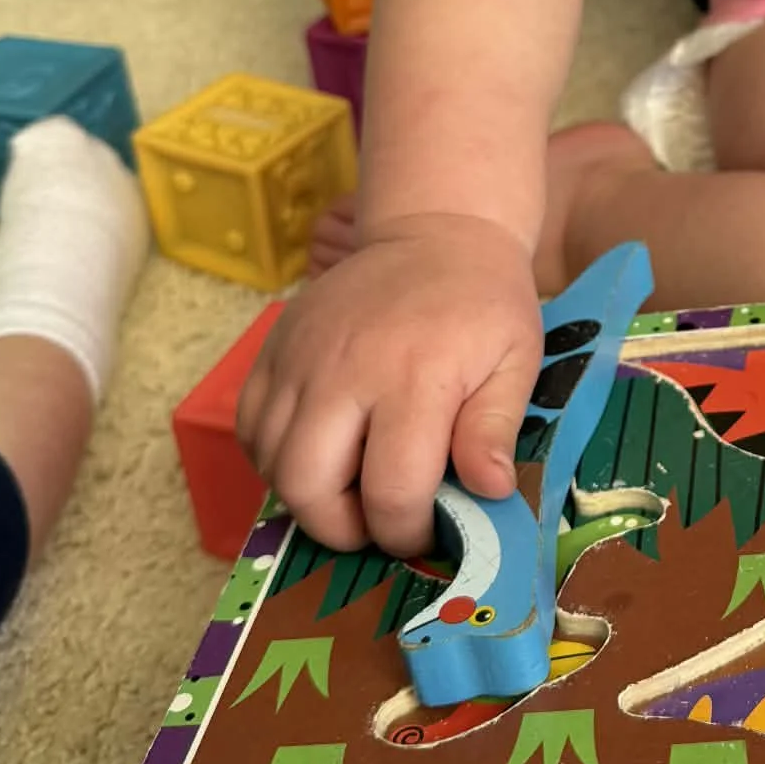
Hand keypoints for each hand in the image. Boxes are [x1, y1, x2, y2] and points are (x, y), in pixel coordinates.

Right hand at [236, 213, 542, 558]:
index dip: (404, 531)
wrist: (436, 232)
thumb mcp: (516, 360)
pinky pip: (249, 426)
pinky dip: (273, 457)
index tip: (423, 531)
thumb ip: (495, 428)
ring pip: (270, 462)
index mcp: (415, 378)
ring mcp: (299, 358)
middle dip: (341, 528)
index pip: (392, 489)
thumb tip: (489, 491)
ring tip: (350, 485)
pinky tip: (317, 452)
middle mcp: (344, 371)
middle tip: (375, 521)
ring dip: (306, 495)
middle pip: (308, 486)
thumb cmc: (484, 304)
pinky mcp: (274, 347)